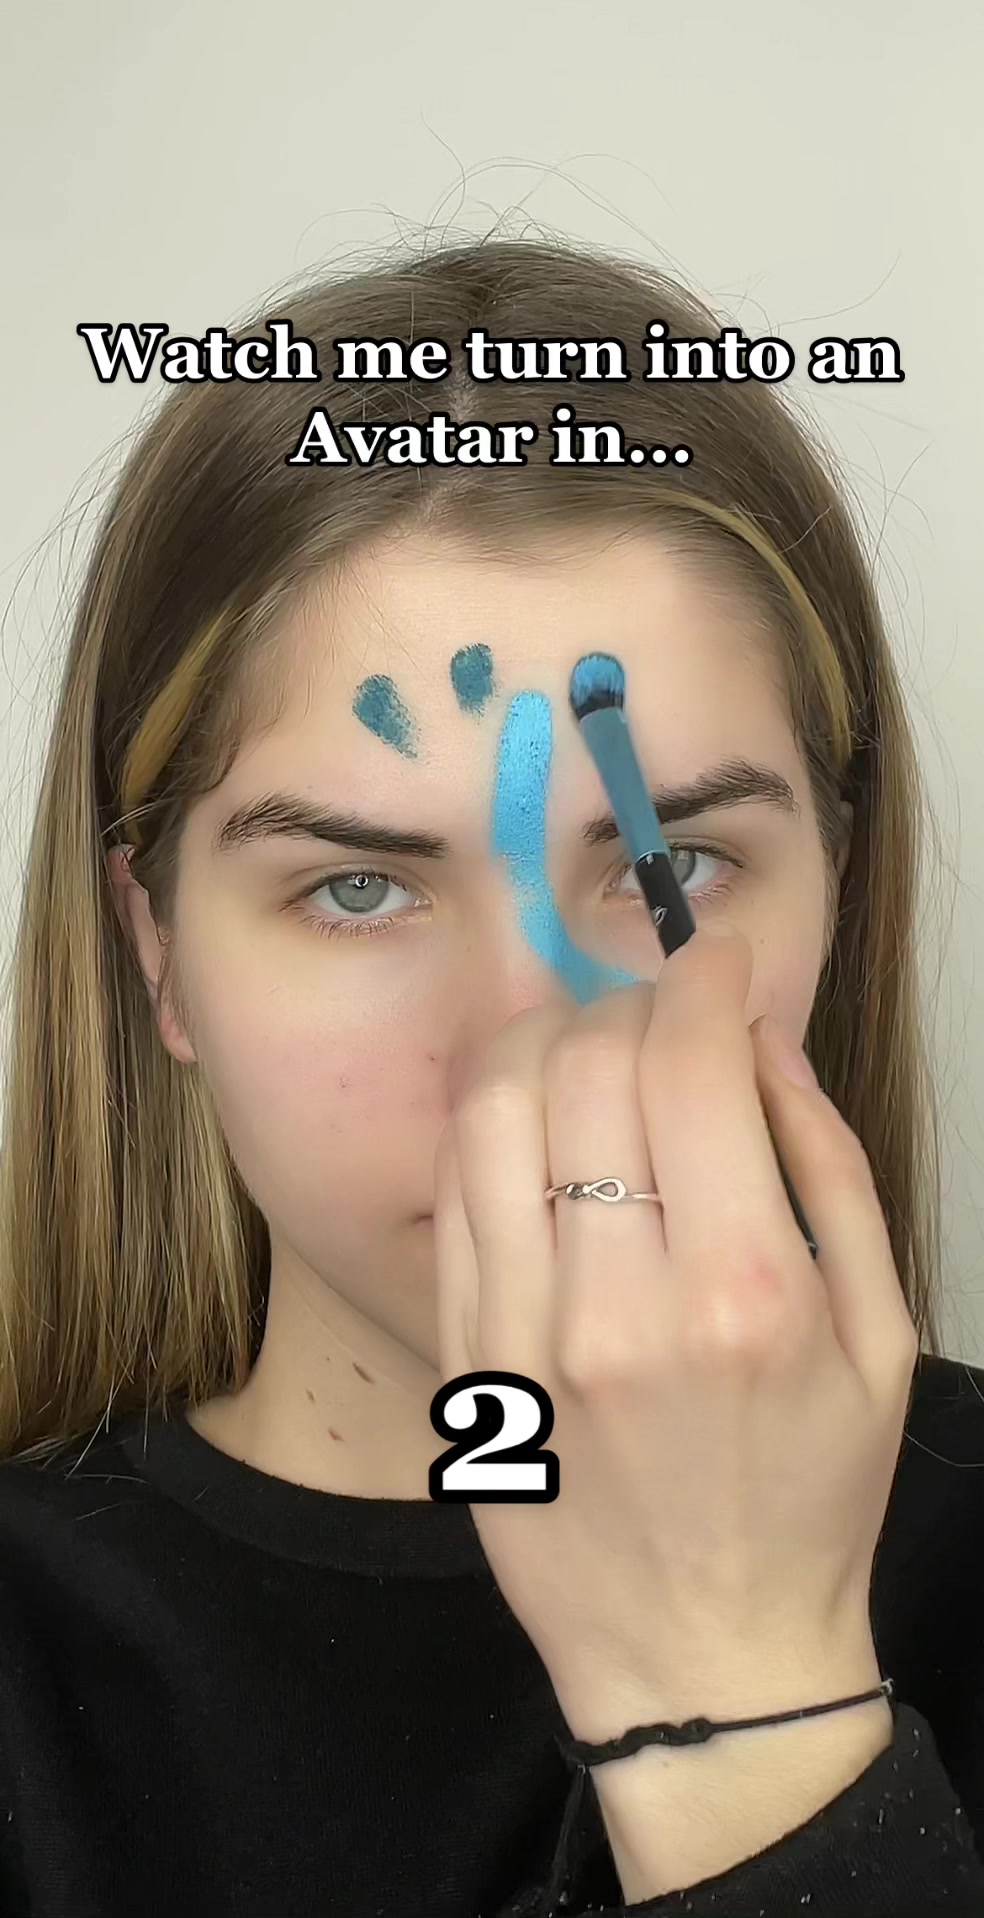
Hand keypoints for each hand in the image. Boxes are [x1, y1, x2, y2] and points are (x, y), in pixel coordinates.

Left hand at [433, 926, 918, 1741]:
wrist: (702, 1654)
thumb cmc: (809, 1496)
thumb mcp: (878, 1334)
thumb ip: (829, 1167)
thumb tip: (761, 1042)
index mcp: (745, 1292)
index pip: (692, 1064)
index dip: (705, 979)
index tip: (720, 960)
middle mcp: (620, 1305)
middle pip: (588, 1065)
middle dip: (632, 1002)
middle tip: (667, 1015)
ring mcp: (523, 1335)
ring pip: (495, 1108)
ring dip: (545, 1042)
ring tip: (591, 1051)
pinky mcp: (463, 1361)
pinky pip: (455, 1191)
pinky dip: (495, 1123)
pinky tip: (538, 1124)